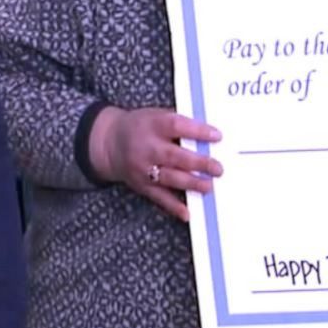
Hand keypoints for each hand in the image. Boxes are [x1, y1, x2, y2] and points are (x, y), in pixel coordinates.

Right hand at [89, 106, 222, 221]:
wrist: (109, 143)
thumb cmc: (139, 128)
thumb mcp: (155, 115)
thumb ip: (179, 123)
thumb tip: (210, 134)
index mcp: (152, 125)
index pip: (176, 126)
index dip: (197, 131)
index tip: (216, 136)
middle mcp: (147, 147)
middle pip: (175, 156)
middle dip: (199, 163)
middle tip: (218, 168)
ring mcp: (144, 168)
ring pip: (170, 178)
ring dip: (191, 183)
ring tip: (208, 186)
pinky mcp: (143, 185)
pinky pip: (159, 197)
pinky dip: (174, 206)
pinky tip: (187, 212)